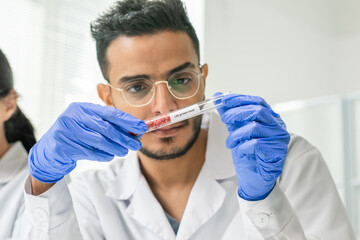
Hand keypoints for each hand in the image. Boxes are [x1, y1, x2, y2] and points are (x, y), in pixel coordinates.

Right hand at [28, 102, 146, 182]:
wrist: (50, 151)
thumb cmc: (76, 136)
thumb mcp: (90, 126)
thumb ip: (108, 126)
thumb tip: (134, 131)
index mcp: (82, 108)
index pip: (110, 113)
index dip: (128, 121)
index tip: (142, 128)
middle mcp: (73, 116)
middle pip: (105, 127)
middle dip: (124, 137)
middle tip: (136, 144)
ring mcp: (66, 130)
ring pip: (98, 141)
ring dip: (115, 147)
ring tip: (125, 151)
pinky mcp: (62, 145)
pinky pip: (89, 152)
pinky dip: (102, 155)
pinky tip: (110, 156)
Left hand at [215, 93, 289, 200]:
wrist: (254, 179)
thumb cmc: (248, 154)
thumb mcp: (236, 131)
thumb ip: (230, 115)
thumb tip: (218, 97)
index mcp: (270, 118)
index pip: (257, 101)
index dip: (240, 99)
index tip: (223, 99)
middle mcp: (278, 126)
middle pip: (258, 111)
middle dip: (237, 113)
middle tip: (225, 119)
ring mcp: (279, 139)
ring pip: (254, 127)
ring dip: (237, 135)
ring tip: (230, 143)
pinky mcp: (277, 153)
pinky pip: (256, 144)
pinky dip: (243, 147)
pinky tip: (241, 152)